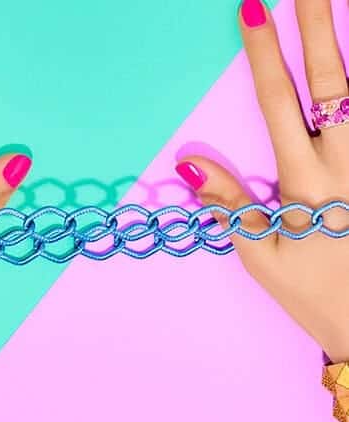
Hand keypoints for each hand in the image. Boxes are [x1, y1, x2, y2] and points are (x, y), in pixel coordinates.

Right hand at [176, 0, 348, 362]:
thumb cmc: (309, 291)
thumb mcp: (257, 253)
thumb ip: (228, 201)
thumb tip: (190, 161)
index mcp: (305, 183)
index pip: (279, 104)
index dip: (264, 57)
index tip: (254, 13)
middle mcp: (344, 166)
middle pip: (332, 84)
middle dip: (315, 30)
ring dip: (345, 53)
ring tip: (331, 16)